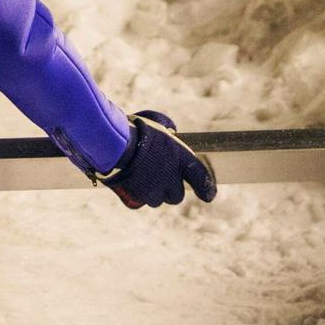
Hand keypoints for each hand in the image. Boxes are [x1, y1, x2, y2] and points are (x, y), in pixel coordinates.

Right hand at [101, 110, 216, 208]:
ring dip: (155, 193)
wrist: (115, 144)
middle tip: (162, 178)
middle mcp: (171, 179)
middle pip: (177, 195)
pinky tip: (133, 184)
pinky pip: (142, 201)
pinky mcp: (138, 198)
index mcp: (181, 159)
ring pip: (158, 200)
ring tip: (144, 178)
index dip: (207, 189)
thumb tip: (171, 131)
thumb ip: (168, 131)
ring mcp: (154, 191)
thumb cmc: (136, 129)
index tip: (209, 196)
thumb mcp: (157, 123)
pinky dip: (139, 195)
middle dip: (171, 189)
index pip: (201, 178)